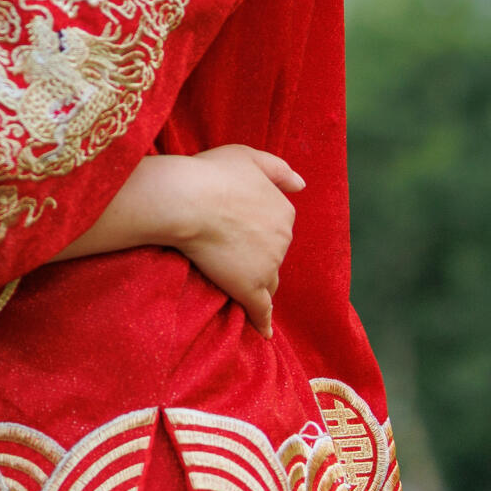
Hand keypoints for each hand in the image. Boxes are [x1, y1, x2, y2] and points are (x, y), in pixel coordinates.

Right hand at [165, 144, 302, 335]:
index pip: (277, 229)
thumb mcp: (249, 156)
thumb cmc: (212, 174)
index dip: (257, 232)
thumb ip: (278, 169)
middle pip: (273, 257)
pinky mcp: (249, 288)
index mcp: (284, 210)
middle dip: (257, 258)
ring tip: (236, 286)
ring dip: (256, 284)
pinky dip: (263, 322)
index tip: (238, 233)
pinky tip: (263, 333)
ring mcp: (268, 267)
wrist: (188, 200)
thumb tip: (302, 185)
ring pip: (267, 282)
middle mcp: (282, 239)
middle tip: (228, 254)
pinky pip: (260, 311)